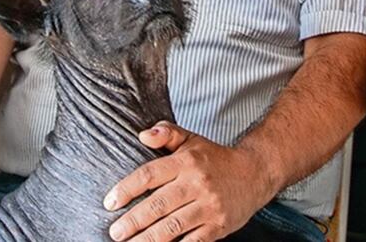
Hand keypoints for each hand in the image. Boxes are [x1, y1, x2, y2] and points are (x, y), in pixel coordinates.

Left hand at [104, 122, 277, 241]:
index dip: (127, 189)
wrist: (255, 173)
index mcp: (187, 161)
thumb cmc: (215, 159)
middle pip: (159, 205)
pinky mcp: (218, 226)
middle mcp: (197, 183)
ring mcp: (209, 206)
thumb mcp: (192, 140)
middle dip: (133, 221)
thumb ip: (167, 134)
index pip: (150, 175)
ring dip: (148, 239)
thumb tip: (142, 135)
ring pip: (173, 226)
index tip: (109, 202)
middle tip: (115, 232)